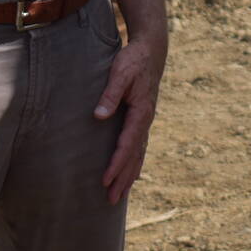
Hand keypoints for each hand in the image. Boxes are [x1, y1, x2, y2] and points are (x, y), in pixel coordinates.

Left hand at [94, 30, 167, 204]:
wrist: (151, 50)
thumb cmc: (133, 60)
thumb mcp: (120, 73)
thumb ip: (110, 94)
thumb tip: (98, 116)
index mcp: (141, 112)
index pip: (127, 145)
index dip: (116, 164)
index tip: (105, 180)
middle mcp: (146, 121)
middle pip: (135, 156)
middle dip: (123, 179)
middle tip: (111, 200)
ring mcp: (145, 121)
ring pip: (138, 154)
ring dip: (129, 175)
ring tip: (120, 195)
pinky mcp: (142, 119)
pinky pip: (139, 147)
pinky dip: (135, 163)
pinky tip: (130, 173)